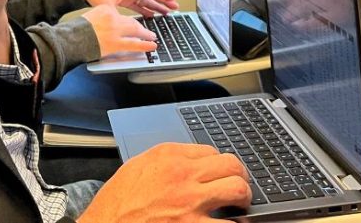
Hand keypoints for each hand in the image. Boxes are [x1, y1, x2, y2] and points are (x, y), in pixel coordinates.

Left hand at [74, 0, 178, 17]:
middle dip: (164, 1)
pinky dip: (145, 9)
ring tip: (166, 13)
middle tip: (175, 7)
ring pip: (146, 0)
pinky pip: (138, 4)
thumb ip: (116, 15)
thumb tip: (123, 26)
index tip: (173, 0)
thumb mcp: (106, 5)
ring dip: (156, 6)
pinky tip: (151, 15)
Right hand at [78, 143, 250, 222]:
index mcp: (168, 157)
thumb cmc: (116, 204)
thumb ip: (166, 162)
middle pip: (232, 165)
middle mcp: (183, 175)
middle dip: (240, 176)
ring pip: (238, 191)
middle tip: (239, 187)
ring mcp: (191, 204)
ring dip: (243, 200)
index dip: (218, 165)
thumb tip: (190, 162)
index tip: (219, 174)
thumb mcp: (138, 168)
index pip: (211, 151)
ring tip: (240, 208)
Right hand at [82, 5, 157, 57]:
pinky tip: (151, 46)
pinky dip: (144, 45)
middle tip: (148, 31)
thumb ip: (101, 20)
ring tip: (152, 37)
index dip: (126, 22)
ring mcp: (115, 30)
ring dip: (146, 34)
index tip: (132, 25)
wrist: (70, 40)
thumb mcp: (89, 18)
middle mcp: (112, 18)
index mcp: (105, 9)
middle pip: (131, 22)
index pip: (120, 15)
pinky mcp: (115, 43)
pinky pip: (134, 44)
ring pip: (135, 31)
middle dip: (141, 27)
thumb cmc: (77, 31)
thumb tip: (108, 28)